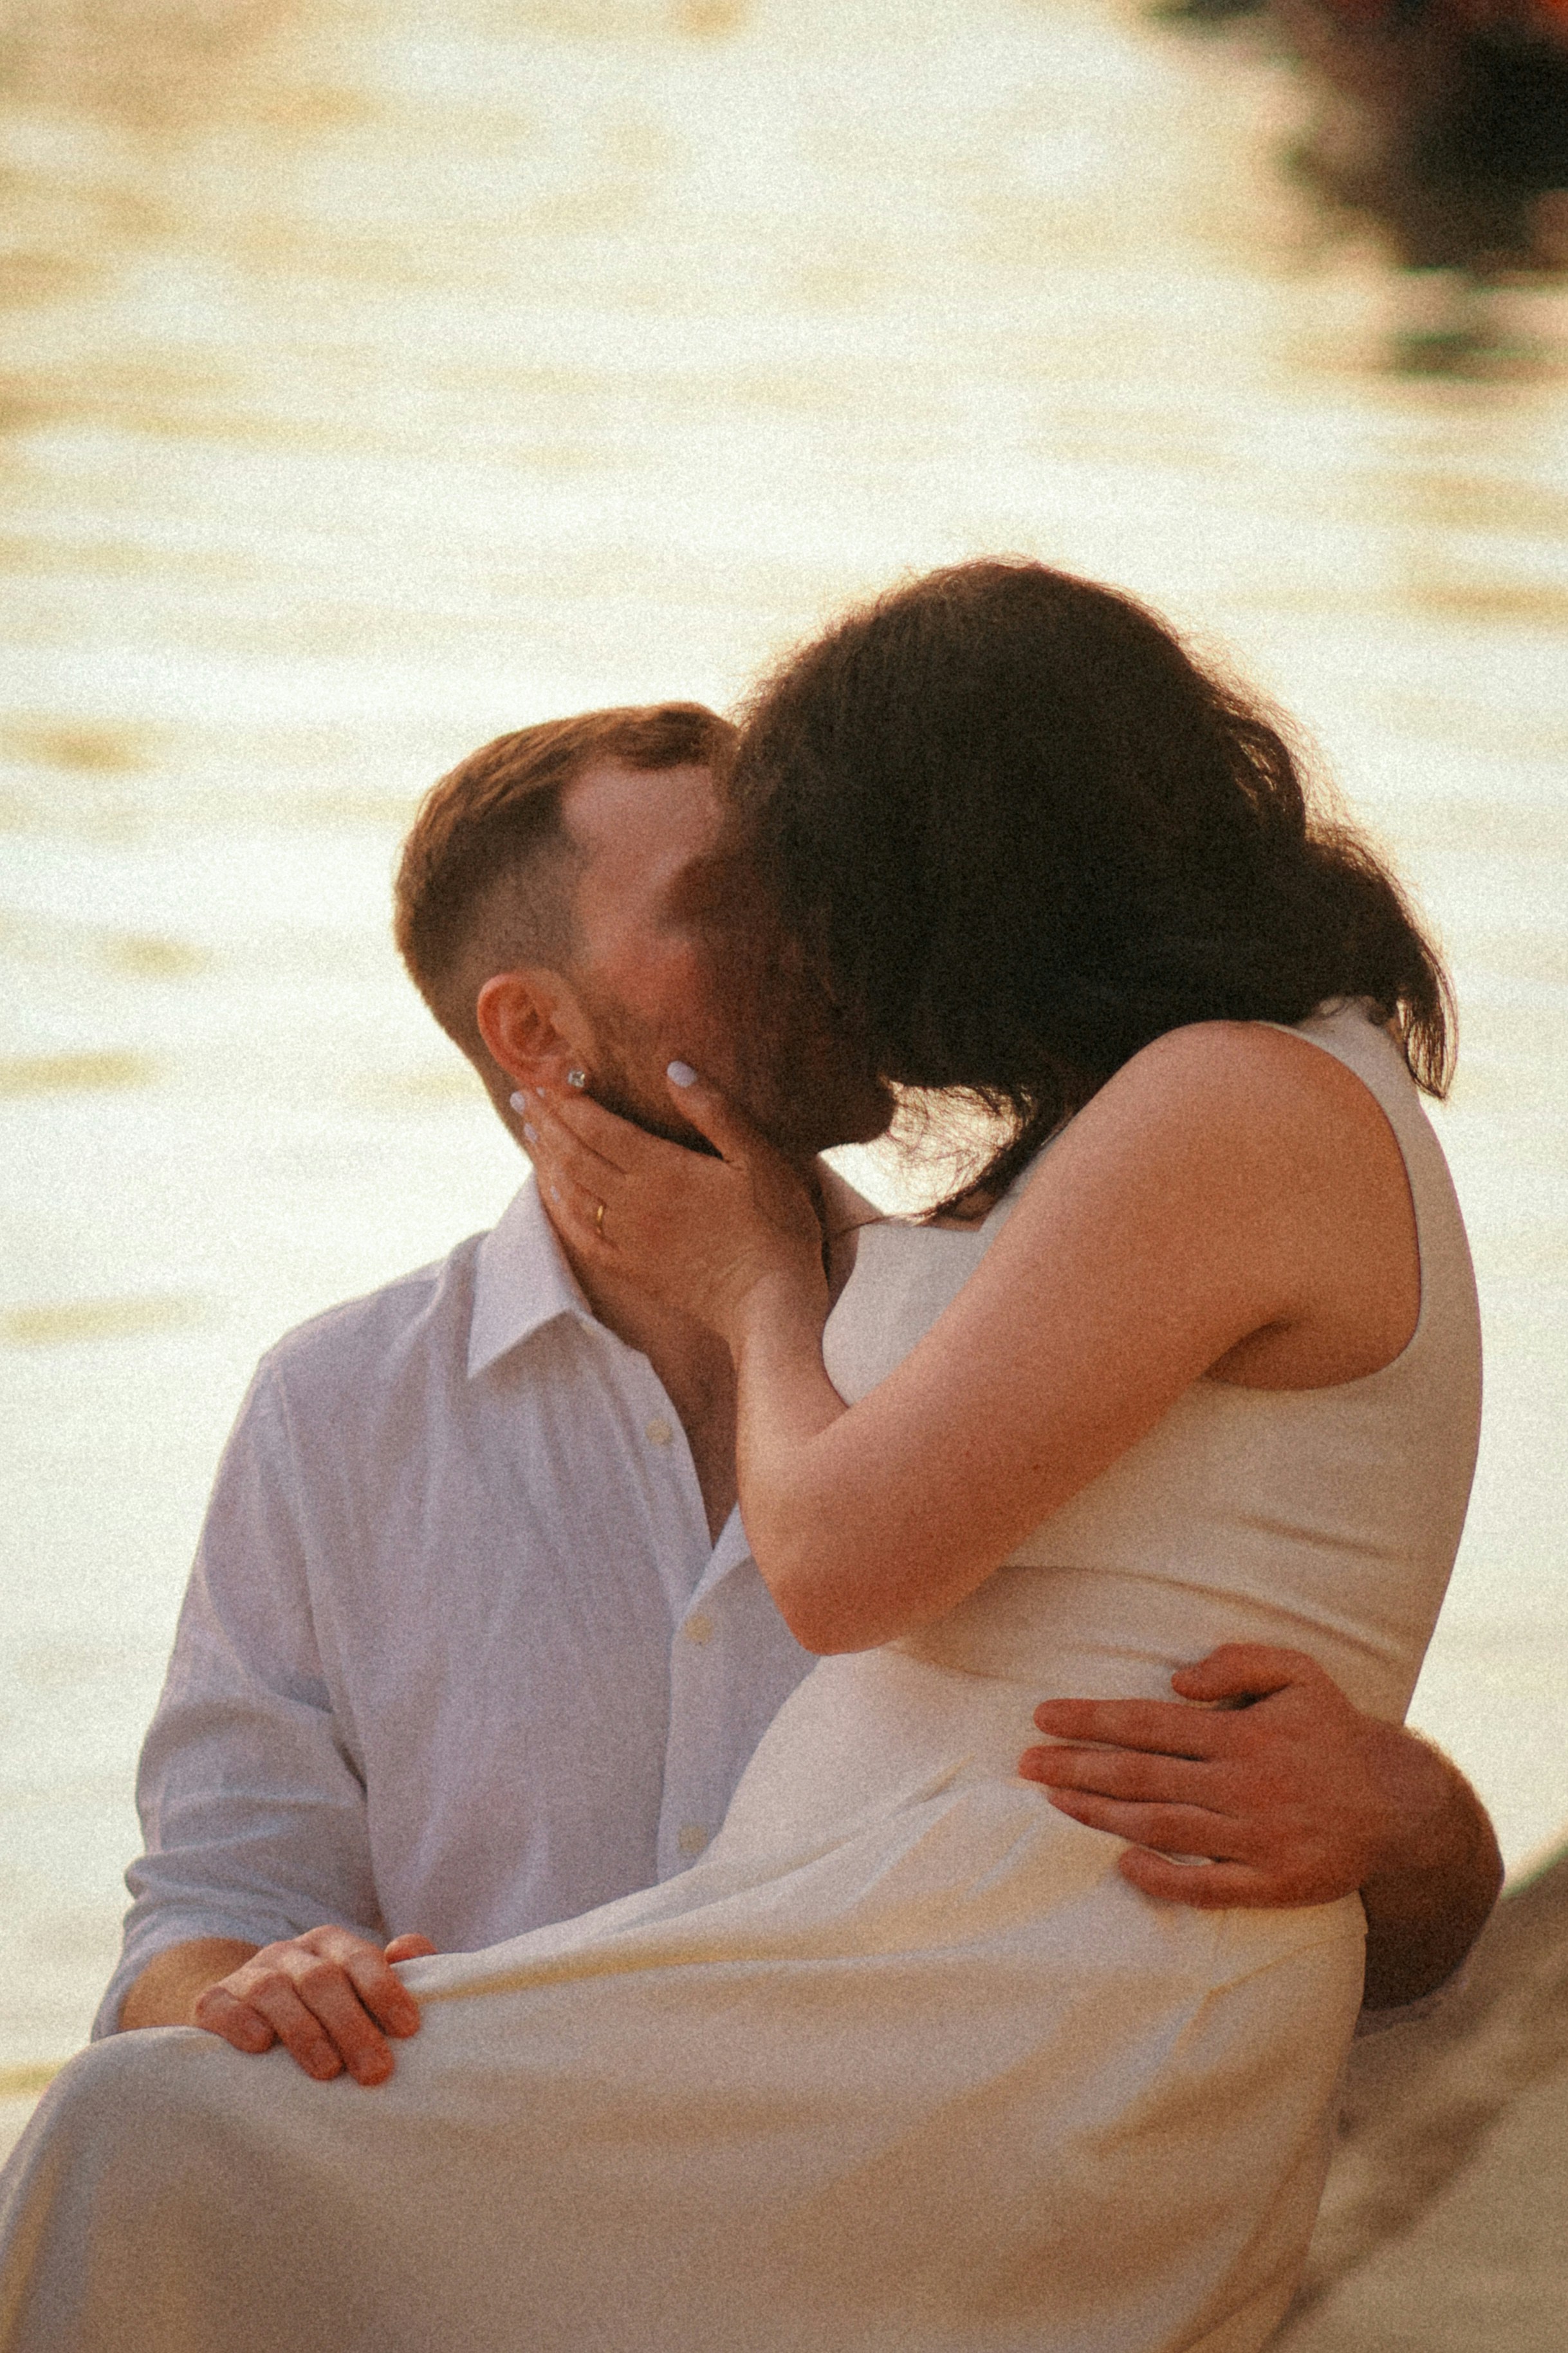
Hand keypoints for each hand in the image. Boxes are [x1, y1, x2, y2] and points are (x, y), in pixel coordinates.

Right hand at [191, 1925, 436, 2085]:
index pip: (360, 1957)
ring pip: (274, 1991)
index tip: (408, 2030)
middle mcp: (289, 1953)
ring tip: (327, 2071)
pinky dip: (240, 2023)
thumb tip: (413, 1950)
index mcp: (330, 1944)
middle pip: (322, 1980)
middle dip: (351, 2025)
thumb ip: (396, 1971)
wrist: (243, 2011)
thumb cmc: (322, 2008)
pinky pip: (223, 2006)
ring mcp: (248, 1974)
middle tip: (375, 2071)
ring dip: (303, 2031)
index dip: (385, 1990)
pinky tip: (260, 2047)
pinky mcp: (211, 2001)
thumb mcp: (357, 1986)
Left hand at [522, 1067, 827, 1343]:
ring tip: (529, 1132)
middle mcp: (634, 1203)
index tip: (548, 1078)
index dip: (569, 1101)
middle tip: (524, 1095)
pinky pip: (580, 1236)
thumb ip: (715, 1112)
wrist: (771, 1303)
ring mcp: (629, 1239)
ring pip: (571, 1192)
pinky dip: (558, 1209)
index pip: (598, 1127)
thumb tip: (674, 1068)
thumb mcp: (759, 1159)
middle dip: (546, 1122)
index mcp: (662, 1170)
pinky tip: (550, 1192)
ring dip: (545, 1159)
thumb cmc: (775, 1227)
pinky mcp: (632, 1269)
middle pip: (574, 1155)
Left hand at [1018, 1643, 1435, 1908]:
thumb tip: (1177, 1681)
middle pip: (1141, 1776)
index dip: (1090, 1720)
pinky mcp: (1271, 1883)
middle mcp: (1243, 1786)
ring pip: (1161, 1827)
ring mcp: (1255, 1839)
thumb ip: (1239, 1663)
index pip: (1148, 1724)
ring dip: (1099, 1816)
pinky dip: (1161, 1878)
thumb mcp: (1299, 1672)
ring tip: (1052, 1802)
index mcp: (1243, 1734)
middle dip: (1076, 1768)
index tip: (1042, 1717)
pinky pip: (1206, 1887)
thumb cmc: (1333, 1731)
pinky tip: (1119, 1864)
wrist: (1398, 1804)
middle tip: (1025, 1763)